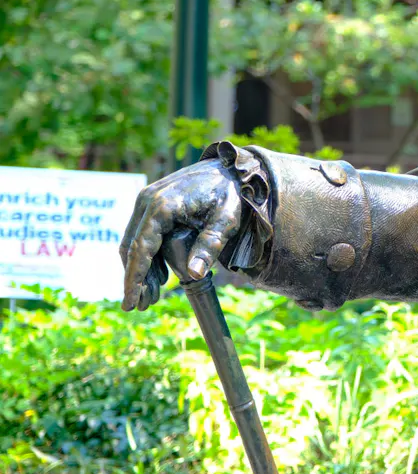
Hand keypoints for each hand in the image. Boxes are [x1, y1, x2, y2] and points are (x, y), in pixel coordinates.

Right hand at [119, 159, 242, 311]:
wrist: (231, 168)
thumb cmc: (231, 193)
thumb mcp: (227, 219)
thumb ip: (209, 245)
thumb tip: (192, 274)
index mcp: (163, 205)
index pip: (141, 248)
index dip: (134, 278)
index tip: (130, 303)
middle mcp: (147, 200)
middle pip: (132, 248)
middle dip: (135, 279)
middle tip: (142, 306)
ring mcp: (147, 200)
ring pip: (134, 241)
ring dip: (141, 270)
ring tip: (151, 297)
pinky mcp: (151, 202)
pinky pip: (143, 233)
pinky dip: (147, 255)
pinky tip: (158, 276)